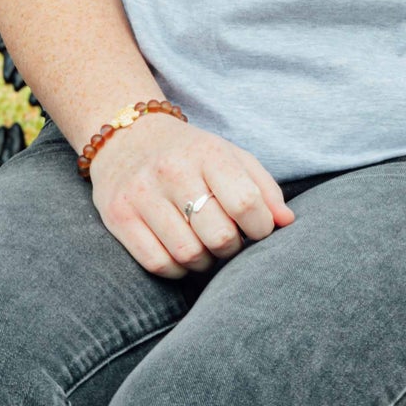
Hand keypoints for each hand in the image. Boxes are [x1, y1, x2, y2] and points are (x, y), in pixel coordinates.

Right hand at [87, 113, 295, 277]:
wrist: (128, 135)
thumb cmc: (191, 154)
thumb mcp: (230, 156)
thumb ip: (263, 187)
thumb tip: (286, 223)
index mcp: (207, 152)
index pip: (246, 202)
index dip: (261, 227)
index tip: (258, 230)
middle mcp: (173, 170)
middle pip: (219, 235)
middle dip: (232, 248)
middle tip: (229, 241)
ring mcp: (142, 194)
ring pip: (188, 254)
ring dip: (204, 262)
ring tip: (206, 247)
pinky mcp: (118, 216)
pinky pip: (157, 263)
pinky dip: (177, 269)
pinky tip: (181, 255)